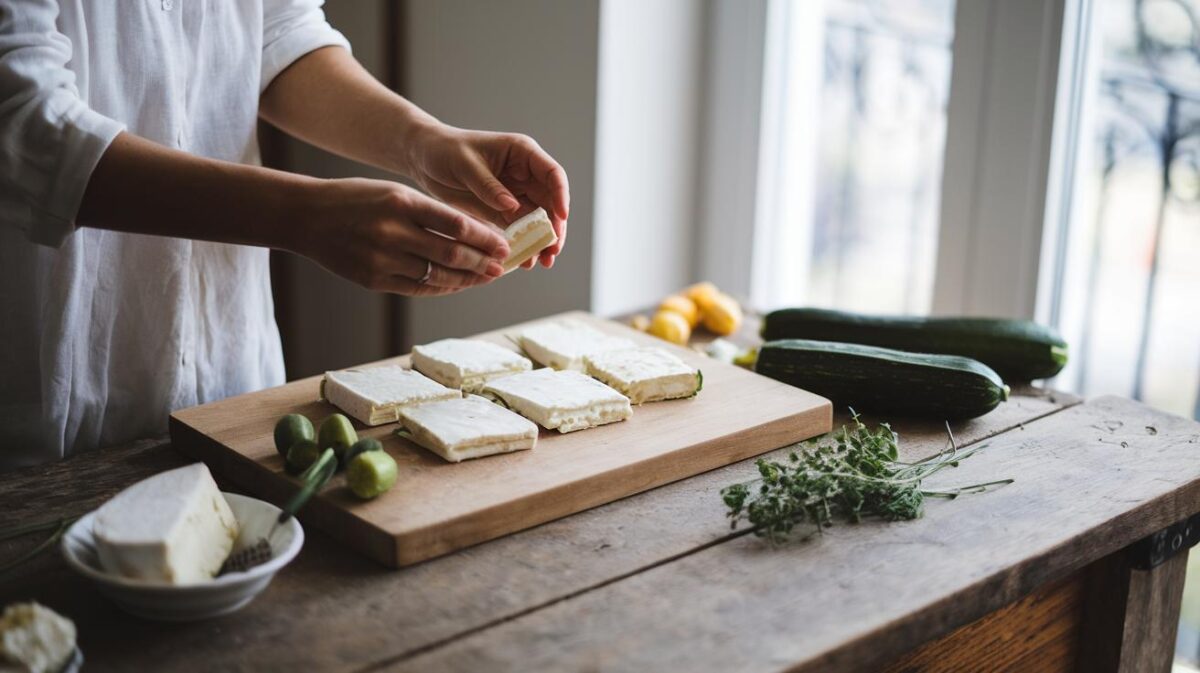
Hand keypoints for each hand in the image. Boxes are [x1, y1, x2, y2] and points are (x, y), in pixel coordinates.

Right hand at [293, 178, 509, 296]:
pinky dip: (443, 287)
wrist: (307, 217)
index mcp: (401, 202)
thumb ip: (430, 213)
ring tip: (486, 276)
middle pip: (451, 253)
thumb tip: (474, 233)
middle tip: (502, 264)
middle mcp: (393, 232)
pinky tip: (459, 284)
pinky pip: (418, 288)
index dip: (484, 237)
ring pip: (438, 275)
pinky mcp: (374, 280)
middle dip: (482, 261)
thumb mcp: (394, 193)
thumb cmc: (357, 200)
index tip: (504, 243)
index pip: (455, 223)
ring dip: (468, 278)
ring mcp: (382, 259)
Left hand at [404, 124, 569, 268]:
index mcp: (522, 153)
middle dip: (555, 227)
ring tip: (542, 262)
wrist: (424, 158)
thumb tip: (514, 207)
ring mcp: (516, 193)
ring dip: (543, 241)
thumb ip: (489, 186)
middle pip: (551, 202)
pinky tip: (524, 260)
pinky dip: (524, 244)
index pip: (552, 174)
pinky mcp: (503, 210)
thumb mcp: (465, 165)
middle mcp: (525, 174)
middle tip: (552, 251)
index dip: (561, 196)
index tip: (561, 217)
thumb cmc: (444, 150)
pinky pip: (520, 229)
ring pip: (539, 220)